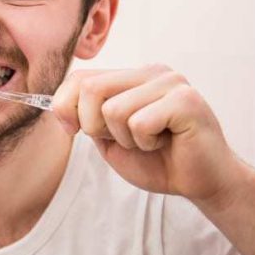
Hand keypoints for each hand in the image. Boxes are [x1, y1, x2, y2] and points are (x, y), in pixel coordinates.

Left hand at [52, 64, 242, 204]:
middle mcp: (151, 72)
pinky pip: (139, 122)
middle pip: (90, 88)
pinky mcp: (186, 100)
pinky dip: (145, 142)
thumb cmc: (155, 160)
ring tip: (149, 141)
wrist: (198, 182)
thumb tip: (56, 105)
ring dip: (124, 138)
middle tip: (122, 140)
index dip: (64, 106)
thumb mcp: (108, 137)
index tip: (73, 130)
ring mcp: (170, 82)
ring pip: (113, 109)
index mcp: (130, 76)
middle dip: (93, 125)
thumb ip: (85, 117)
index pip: (79, 77)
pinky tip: (165, 142)